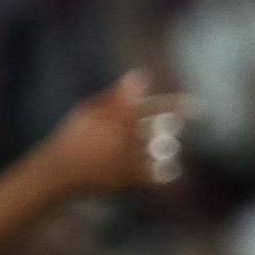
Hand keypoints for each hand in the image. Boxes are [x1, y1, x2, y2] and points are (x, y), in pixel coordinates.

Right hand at [40, 71, 185, 193]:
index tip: (197, 107)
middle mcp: (125, 136)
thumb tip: (141, 74)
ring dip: (167, 147)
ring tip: (169, 147)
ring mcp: (127, 158)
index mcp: (117, 116)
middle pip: (162, 127)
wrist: (57, 174)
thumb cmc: (72, 138)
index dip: (177, 106)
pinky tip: (170, 170)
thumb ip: (116, 95)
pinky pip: (156, 173)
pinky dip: (166, 171)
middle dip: (170, 125)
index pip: (154, 107)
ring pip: (162, 150)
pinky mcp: (127, 179)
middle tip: (174, 126)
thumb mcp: (87, 110)